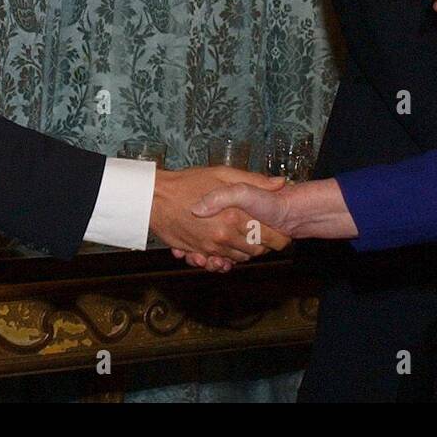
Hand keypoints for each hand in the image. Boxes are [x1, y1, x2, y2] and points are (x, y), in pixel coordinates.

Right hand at [153, 167, 289, 271]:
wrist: (155, 198)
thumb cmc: (188, 183)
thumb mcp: (223, 174)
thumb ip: (254, 181)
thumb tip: (280, 183)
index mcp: (236, 216)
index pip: (270, 237)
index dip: (280, 236)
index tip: (281, 229)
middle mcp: (225, 236)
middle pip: (257, 251)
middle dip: (263, 244)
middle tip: (262, 231)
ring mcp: (211, 248)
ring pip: (240, 258)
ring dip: (245, 250)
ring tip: (244, 235)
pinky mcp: (199, 253)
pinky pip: (220, 263)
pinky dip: (226, 258)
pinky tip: (226, 246)